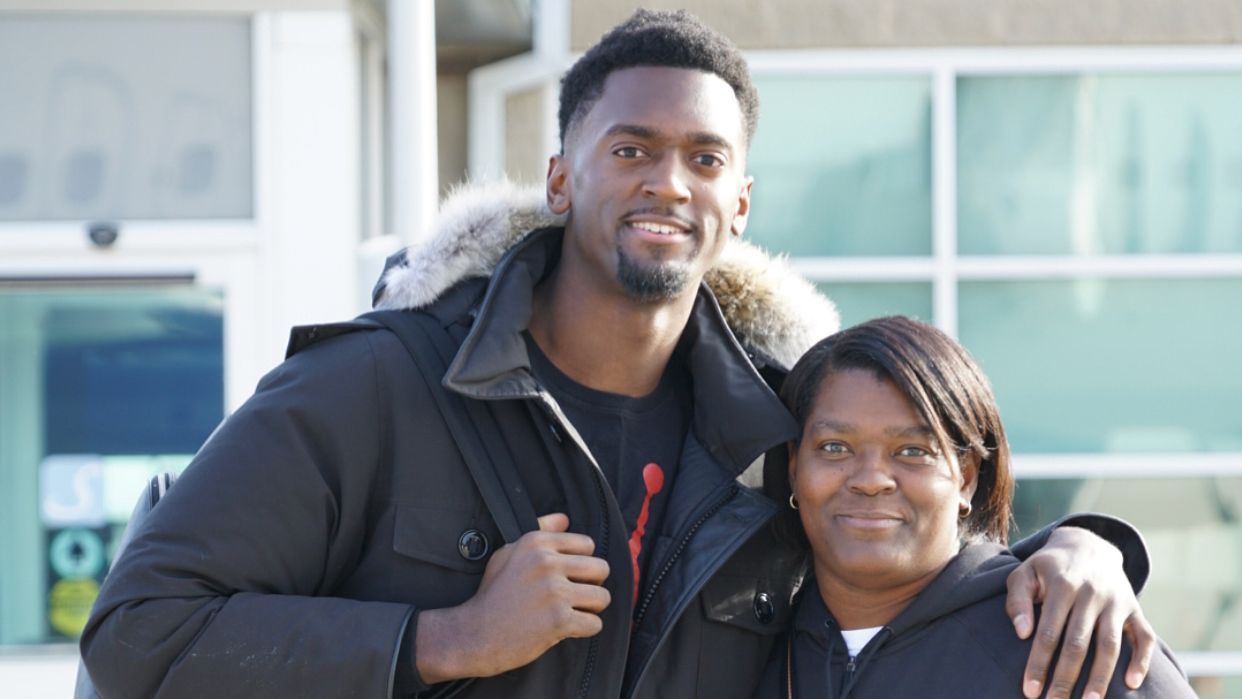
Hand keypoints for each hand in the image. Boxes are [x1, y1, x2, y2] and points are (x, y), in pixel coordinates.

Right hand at [415, 513, 610, 682]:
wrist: (474, 635)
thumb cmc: (492, 594)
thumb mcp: (507, 554)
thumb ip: (539, 532)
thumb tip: (565, 518)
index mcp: (536, 543)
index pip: (587, 544)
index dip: (582, 562)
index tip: (568, 576)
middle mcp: (546, 563)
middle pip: (601, 568)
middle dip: (592, 584)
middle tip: (574, 596)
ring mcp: (554, 592)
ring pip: (602, 597)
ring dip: (590, 609)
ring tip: (571, 612)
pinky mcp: (559, 620)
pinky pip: (595, 624)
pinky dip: (585, 630)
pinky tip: (566, 629)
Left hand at [1006, 526, 1155, 698]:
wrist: (1087, 546)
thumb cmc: (1048, 568)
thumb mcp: (1024, 574)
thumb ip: (1017, 600)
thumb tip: (1022, 633)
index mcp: (1062, 584)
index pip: (1048, 632)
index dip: (1039, 663)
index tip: (1030, 690)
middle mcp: (1092, 593)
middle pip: (1079, 644)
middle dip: (1066, 678)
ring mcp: (1117, 602)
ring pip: (1110, 645)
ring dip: (1100, 678)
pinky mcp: (1135, 609)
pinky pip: (1145, 637)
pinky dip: (1141, 661)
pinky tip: (1131, 684)